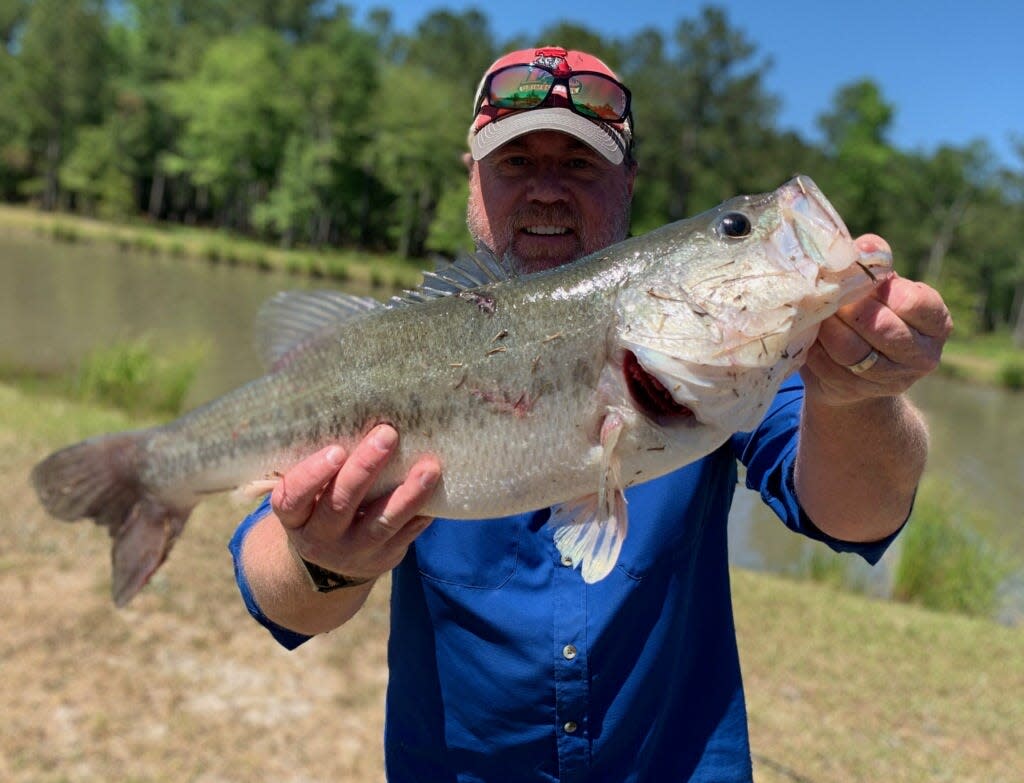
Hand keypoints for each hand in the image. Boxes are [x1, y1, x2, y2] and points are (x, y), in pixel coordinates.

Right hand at [271, 425, 440, 580]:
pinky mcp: (384, 559)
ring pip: (382, 522)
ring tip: (429, 467)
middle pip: (340, 504)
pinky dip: (421, 510)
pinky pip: (406, 534)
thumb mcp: (309, 492)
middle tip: (387, 434)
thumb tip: (361, 414)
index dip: (313, 475)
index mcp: (294, 516)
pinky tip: (436, 488)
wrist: (332, 560)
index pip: (294, 496)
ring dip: (408, 494)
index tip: (336, 450)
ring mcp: (353, 552)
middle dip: (365, 468)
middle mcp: (320, 538)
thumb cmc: (319, 505)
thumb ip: (323, 467)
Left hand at [801, 234, 952, 405]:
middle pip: (883, 329)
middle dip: (850, 308)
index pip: (916, 303)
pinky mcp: (857, 392)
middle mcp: (922, 355)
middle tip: (828, 292)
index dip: (883, 289)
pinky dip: (814, 349)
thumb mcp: (879, 287)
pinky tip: (809, 335)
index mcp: (936, 322)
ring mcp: (890, 380)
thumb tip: (864, 245)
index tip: (862, 281)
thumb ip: (874, 263)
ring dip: (828, 328)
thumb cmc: (868, 311)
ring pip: (851, 351)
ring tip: (815, 310)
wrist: (853, 365)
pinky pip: (828, 368)